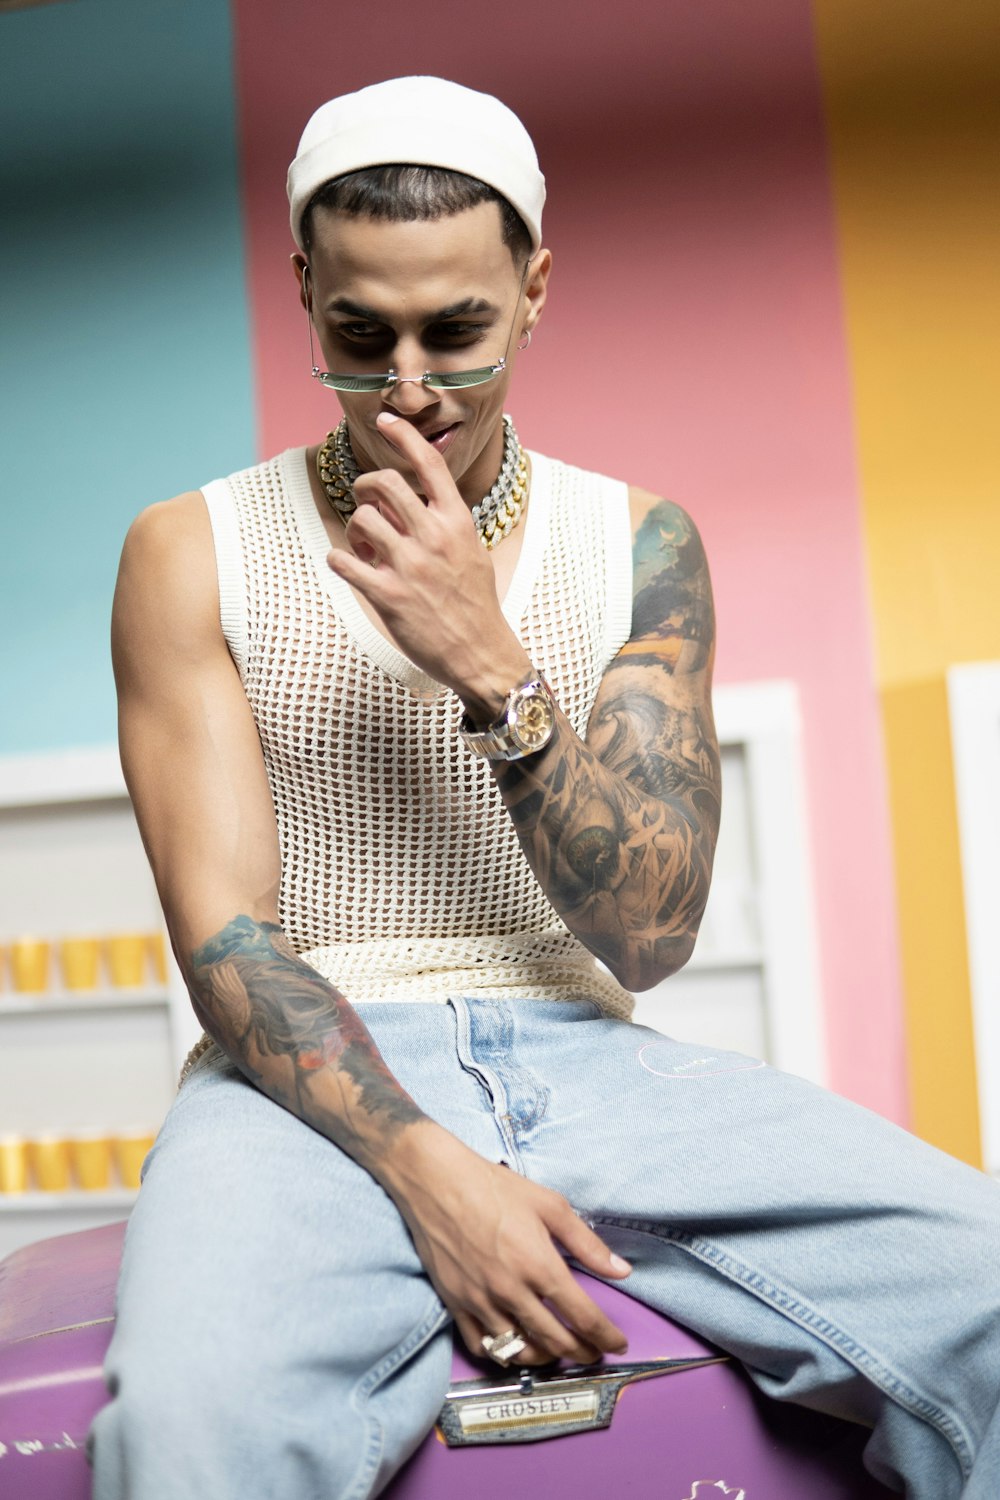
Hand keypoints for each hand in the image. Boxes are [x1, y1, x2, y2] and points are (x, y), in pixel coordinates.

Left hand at [327, 414, 530, 717]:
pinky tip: (347, 567)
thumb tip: (413, 504)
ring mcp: (410, 565)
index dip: (404, 436)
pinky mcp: (388, 595)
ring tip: (364, 549)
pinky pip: (343, 562)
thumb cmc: (476, 604)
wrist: (482, 653)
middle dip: (365, 486)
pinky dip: (338, 560)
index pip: (429, 464)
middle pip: (384, 483)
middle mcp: (433, 536)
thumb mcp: (473, 551)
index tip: (386, 421)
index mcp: (457, 522)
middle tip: (365, 501)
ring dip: (355, 531)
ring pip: (361, 520)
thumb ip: (446, 524)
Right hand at [382, 1123, 631, 1366]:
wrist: (437, 1181)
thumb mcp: (550, 1205)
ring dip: (545, 1358)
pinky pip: (482, 1347)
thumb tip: (622, 1271)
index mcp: (539, 1265)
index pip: (583, 1316)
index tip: (618, 1343)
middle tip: (593, 1352)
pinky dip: (503, 1356)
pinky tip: (514, 1347)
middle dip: (582, 1352)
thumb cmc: (495, 1188)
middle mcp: (512, 1291)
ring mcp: (481, 1302)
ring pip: (520, 1352)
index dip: (606, 1336)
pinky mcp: (455, 1304)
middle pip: (555, 1342)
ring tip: (557, 1351)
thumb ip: (587, 1243)